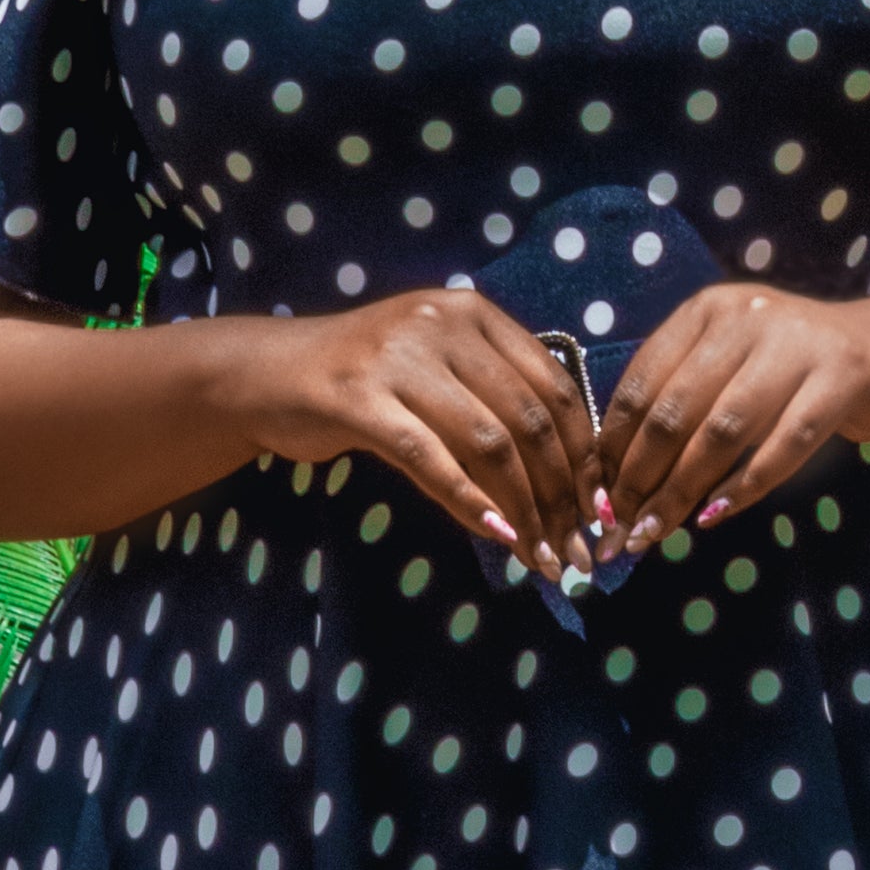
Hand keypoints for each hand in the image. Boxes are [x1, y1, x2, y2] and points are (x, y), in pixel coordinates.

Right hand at [261, 285, 599, 575]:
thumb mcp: (440, 370)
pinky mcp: (359, 399)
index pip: (556, 387)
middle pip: (529, 420)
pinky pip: (429, 458)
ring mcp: (399, 359)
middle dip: (562, 495)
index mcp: (474, 314)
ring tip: (540, 555)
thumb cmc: (369, 380)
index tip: (599, 509)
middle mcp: (443, 326)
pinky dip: (468, 502)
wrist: (271, 374)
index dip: (586, 455)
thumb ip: (497, 401)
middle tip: (573, 548)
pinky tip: (496, 536)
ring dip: (523, 510)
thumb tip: (570, 481)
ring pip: (489, 443)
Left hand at [589, 282, 869, 554]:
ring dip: (683, 490)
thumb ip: (681, 400)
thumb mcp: (730, 364)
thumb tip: (617, 476)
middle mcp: (746, 317)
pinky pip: (783, 446)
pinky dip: (744, 487)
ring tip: (657, 531)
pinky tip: (715, 516)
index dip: (614, 446)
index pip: (641, 383)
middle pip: (676, 411)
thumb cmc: (791, 371)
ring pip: (723, 432)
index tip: (600, 496)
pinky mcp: (841, 378)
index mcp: (707, 310)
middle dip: (641, 477)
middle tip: (620, 527)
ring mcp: (797, 345)